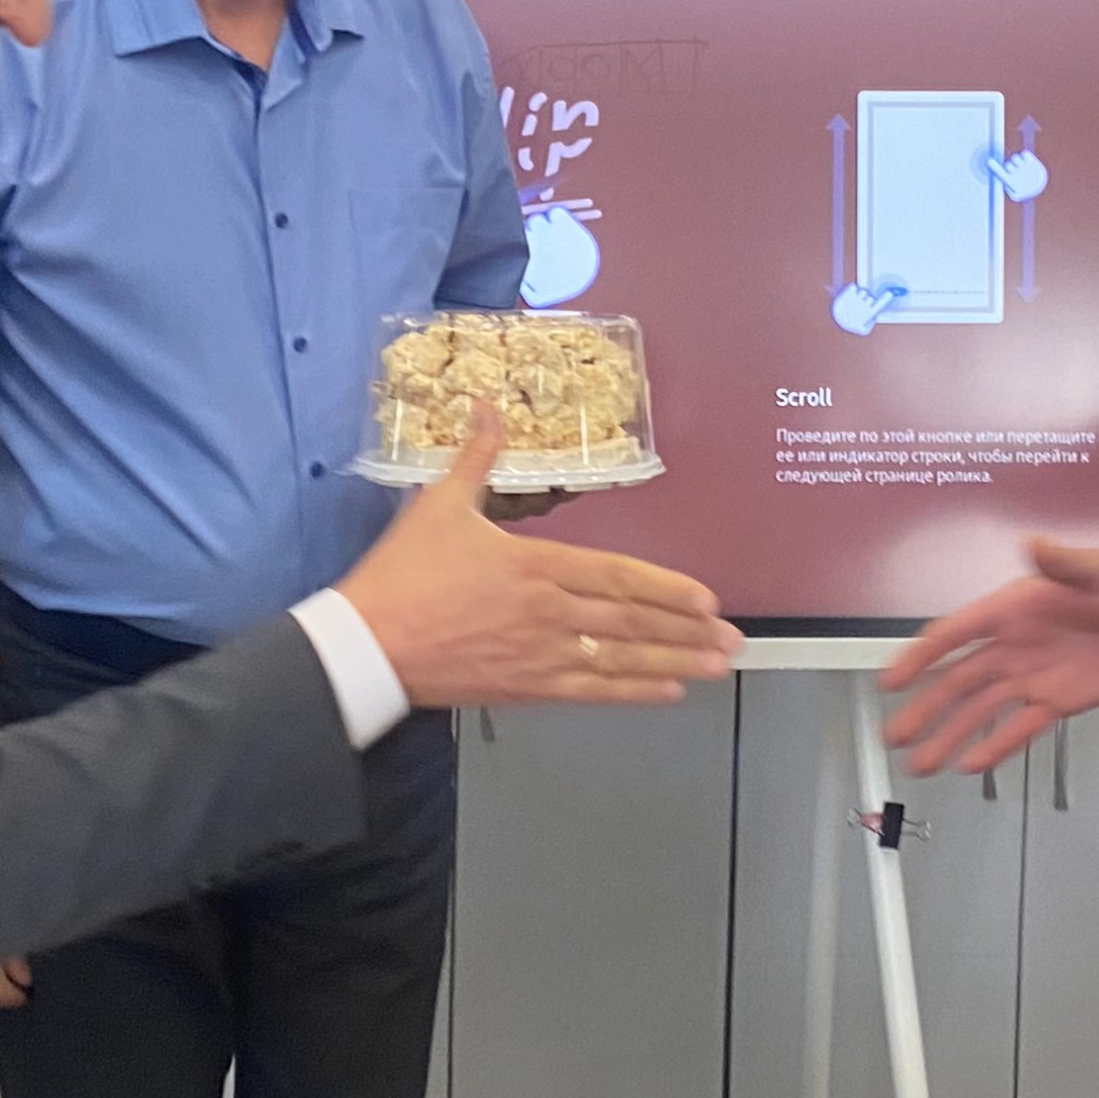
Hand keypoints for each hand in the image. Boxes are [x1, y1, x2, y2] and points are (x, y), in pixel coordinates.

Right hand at [338, 407, 738, 707]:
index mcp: (535, 566)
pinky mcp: (525, 688)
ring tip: (717, 667)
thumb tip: (488, 405)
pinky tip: (666, 692)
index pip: (618, 577)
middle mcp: (549, 613)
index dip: (668, 589)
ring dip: (673, 663)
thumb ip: (476, 455)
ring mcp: (540, 655)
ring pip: (621, 659)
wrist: (365, 646)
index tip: (706, 598)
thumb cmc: (401, 576)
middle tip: (733, 639)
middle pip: (632, 621)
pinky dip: (631, 692)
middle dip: (688, 631)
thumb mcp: (438, 504)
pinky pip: (591, 692)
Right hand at [880, 541, 1098, 776]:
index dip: (918, 657)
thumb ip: (1065, 563)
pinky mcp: (1055, 702)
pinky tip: (971, 764)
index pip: (954, 634)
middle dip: (924, 708)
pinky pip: (1018, 728)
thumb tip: (1035, 545)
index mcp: (1014, 609)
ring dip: (949, 736)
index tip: (891, 679)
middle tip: (895, 733)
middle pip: (957, 680)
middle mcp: (1014, 645)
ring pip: (980, 711)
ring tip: (922, 762)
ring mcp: (1031, 677)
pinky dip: (995, 747)